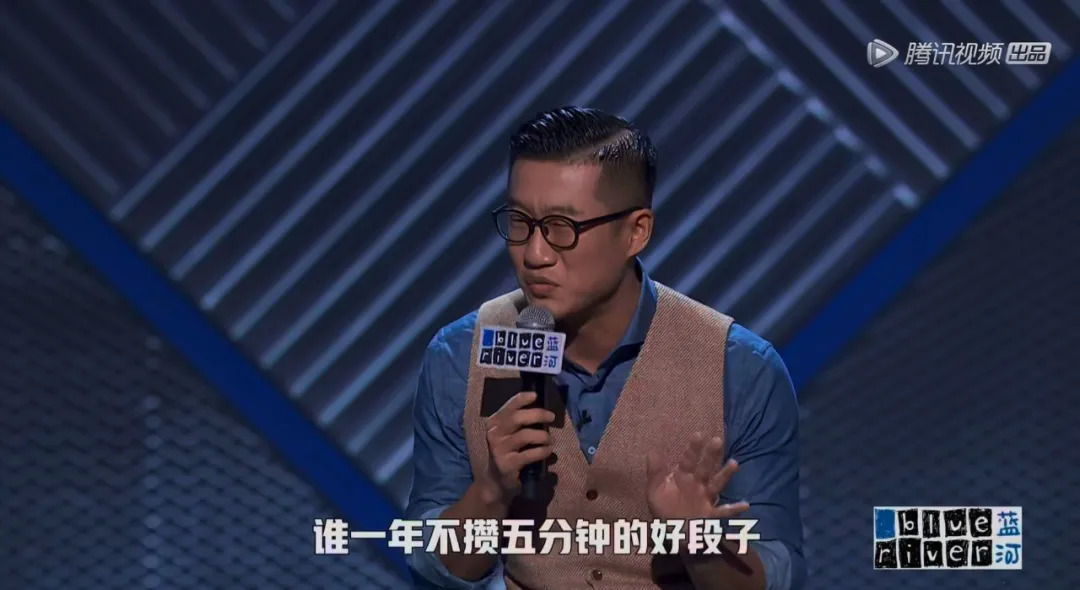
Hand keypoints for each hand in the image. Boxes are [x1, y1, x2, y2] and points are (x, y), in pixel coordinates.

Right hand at [479, 391, 554, 505]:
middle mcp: (494, 434)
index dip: (522, 399)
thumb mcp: (508, 434)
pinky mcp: (507, 464)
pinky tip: (548, 451)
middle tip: (551, 417)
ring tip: (550, 440)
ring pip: (525, 435)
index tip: (536, 395)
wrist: (496, 481)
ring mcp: (499, 449)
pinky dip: (542, 451)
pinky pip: (530, 454)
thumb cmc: (507, 452)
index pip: (509, 406)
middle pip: (518, 418)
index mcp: (494, 422)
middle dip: (538, 415)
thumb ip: (519, 421)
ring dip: (543, 436)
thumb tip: (542, 409)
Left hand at [646, 432, 749, 520]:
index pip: (689, 459)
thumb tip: (651, 451)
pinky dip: (734, 509)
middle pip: (705, 467)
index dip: (693, 448)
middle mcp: (697, 484)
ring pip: (717, 484)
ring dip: (725, 474)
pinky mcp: (710, 515)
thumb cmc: (664, 509)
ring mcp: (706, 498)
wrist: (671, 533)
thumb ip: (655, 472)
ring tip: (734, 463)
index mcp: (683, 477)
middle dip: (711, 454)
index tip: (699, 434)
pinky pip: (724, 511)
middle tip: (718, 440)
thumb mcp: (655, 490)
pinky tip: (745, 505)